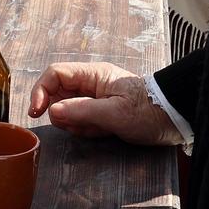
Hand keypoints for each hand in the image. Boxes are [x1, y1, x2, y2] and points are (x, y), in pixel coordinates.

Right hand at [27, 62, 182, 145]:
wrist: (172, 120)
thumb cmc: (148, 111)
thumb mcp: (115, 113)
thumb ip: (82, 111)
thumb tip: (52, 111)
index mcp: (93, 75)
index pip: (55, 75)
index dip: (40, 91)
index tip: (36, 112)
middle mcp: (90, 84)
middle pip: (57, 95)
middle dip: (63, 114)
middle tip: (79, 126)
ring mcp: (94, 99)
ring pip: (67, 112)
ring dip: (77, 125)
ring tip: (98, 129)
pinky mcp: (99, 113)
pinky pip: (80, 122)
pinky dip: (87, 130)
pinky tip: (104, 133)